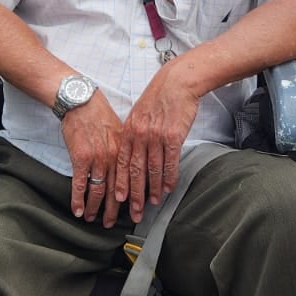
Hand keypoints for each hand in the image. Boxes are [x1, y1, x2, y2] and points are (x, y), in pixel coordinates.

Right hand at [63, 92, 125, 225]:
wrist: (81, 101)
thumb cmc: (100, 114)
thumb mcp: (120, 129)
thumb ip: (125, 149)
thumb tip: (132, 165)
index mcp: (125, 150)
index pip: (132, 179)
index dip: (133, 198)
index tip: (135, 210)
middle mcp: (113, 157)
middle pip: (117, 190)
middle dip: (115, 210)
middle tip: (113, 223)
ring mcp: (97, 159)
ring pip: (98, 190)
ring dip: (96, 208)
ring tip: (94, 219)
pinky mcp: (80, 158)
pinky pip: (79, 184)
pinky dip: (78, 200)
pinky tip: (78, 210)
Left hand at [116, 61, 200, 222]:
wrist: (176, 82)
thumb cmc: (158, 98)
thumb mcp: (138, 114)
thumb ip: (133, 134)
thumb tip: (131, 154)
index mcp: (129, 131)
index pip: (121, 163)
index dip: (120, 183)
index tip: (120, 200)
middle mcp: (140, 135)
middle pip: (135, 171)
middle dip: (135, 195)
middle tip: (135, 212)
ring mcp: (156, 136)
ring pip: (153, 169)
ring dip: (153, 189)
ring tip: (154, 202)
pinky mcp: (173, 136)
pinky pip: (170, 162)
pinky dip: (169, 177)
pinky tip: (169, 188)